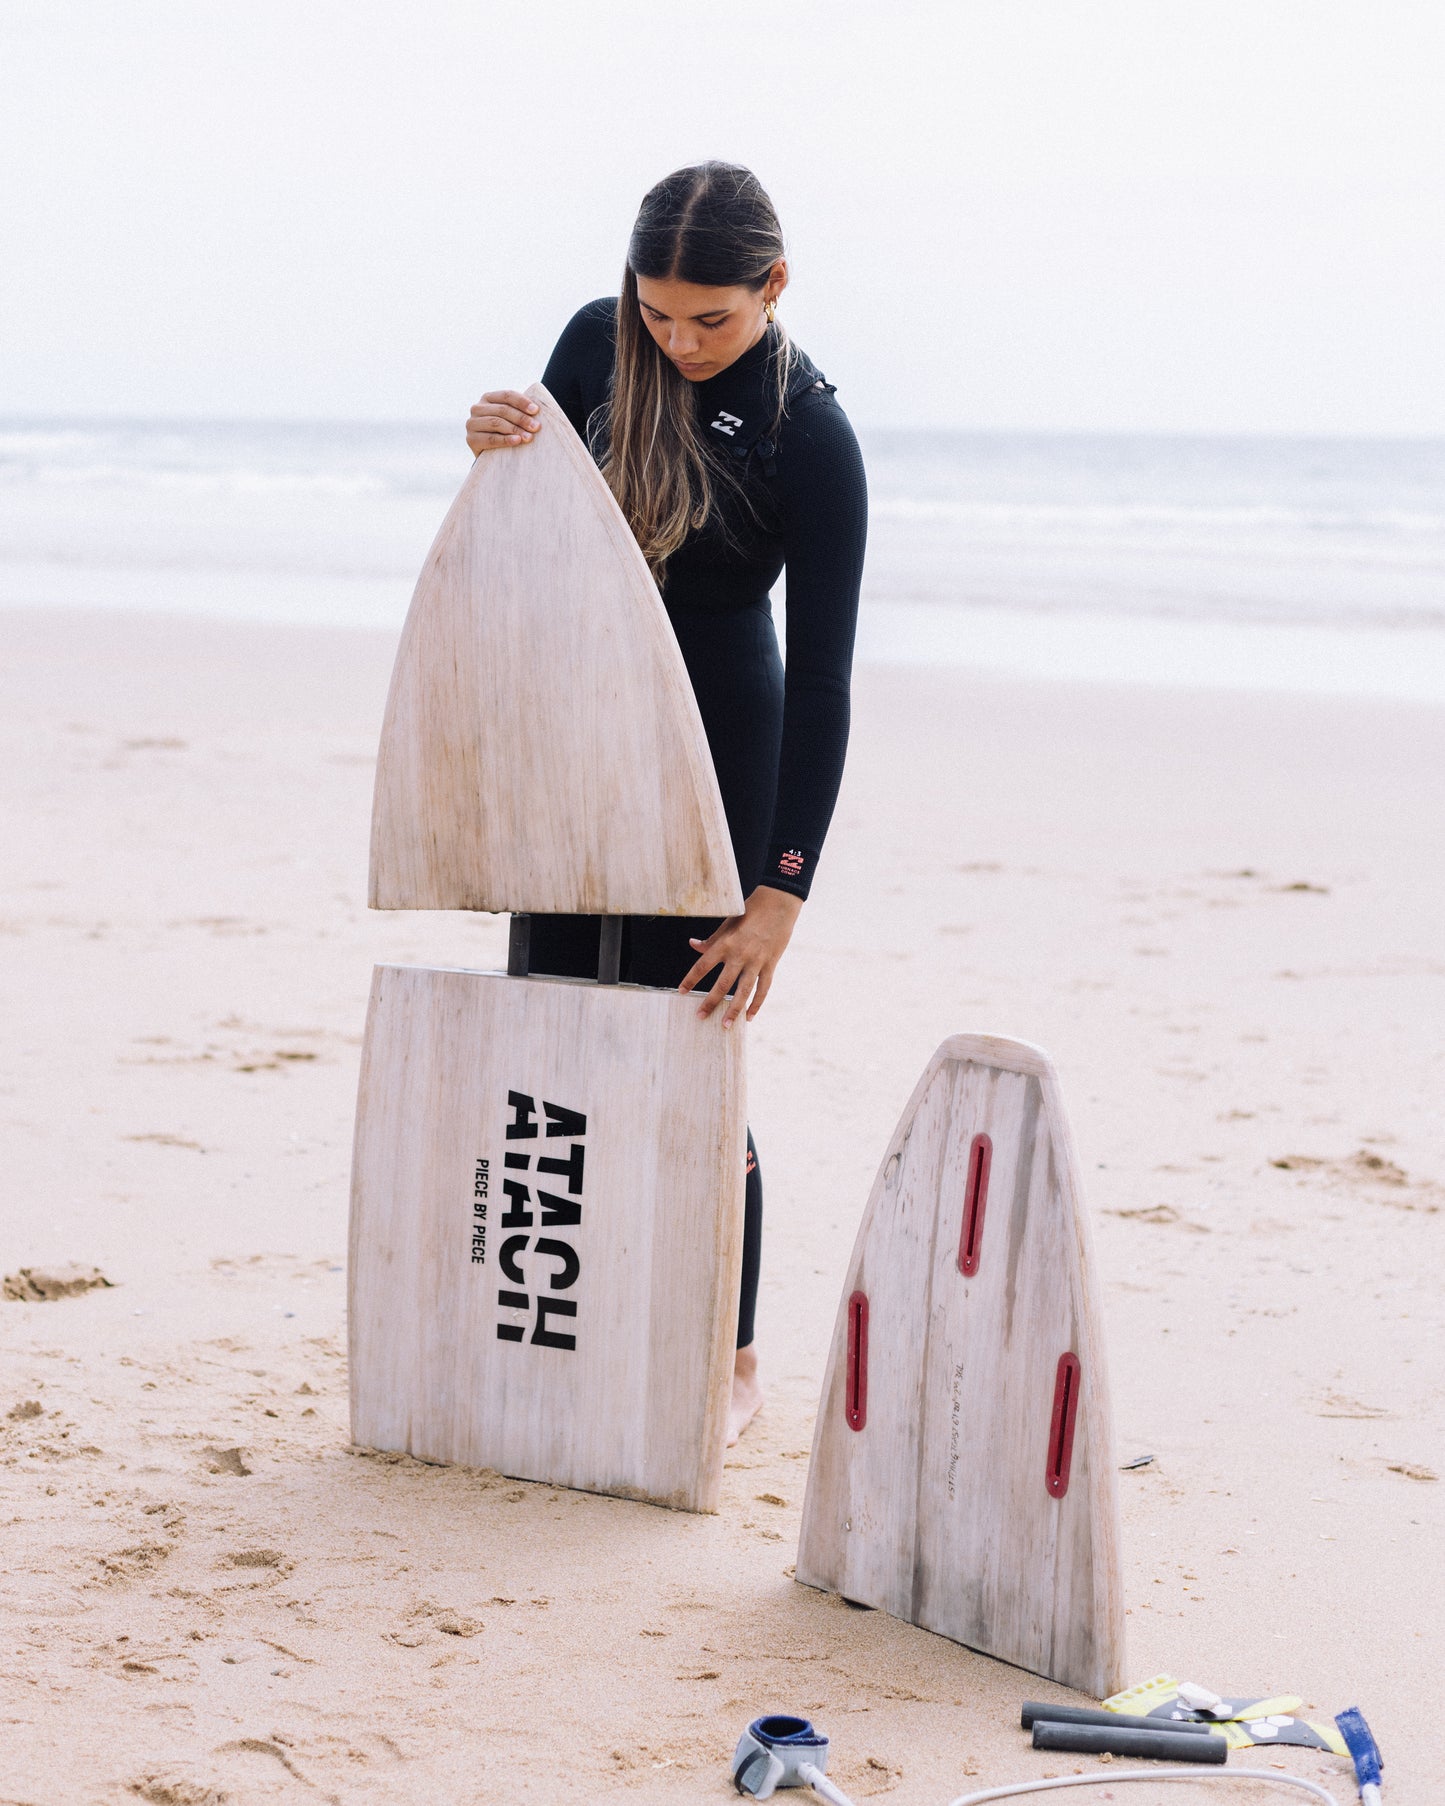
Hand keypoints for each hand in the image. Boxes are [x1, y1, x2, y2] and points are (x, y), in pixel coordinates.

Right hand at [465, 390, 541, 455]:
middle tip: (536, 427)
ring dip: (515, 429)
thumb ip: (518, 411)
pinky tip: (517, 441)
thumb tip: (537, 410)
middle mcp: (477, 408)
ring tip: (529, 437)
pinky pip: (491, 439)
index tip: (536, 411)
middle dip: (521, 418)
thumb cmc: (505, 433)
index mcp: (488, 398)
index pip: (507, 395)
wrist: (490, 455)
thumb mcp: (510, 418)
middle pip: (503, 410)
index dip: (522, 402)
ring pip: (496, 423)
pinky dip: (505, 440)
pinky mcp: (471, 439)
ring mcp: (472, 423)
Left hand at [680, 886, 802, 1028]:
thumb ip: (712, 939)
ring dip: (734, 1010)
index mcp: (725, 943)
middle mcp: (740, 954)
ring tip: (726, 1025)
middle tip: (700, 1017)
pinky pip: (763, 988)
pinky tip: (750, 1017)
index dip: (691, 980)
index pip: (703, 965)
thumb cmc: (750, 911)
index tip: (681, 991)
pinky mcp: (771, 964)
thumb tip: (693, 945)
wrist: (778, 903)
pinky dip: (757, 1003)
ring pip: (744, 991)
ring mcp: (757, 961)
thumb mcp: (728, 922)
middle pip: (722, 984)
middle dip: (710, 1002)